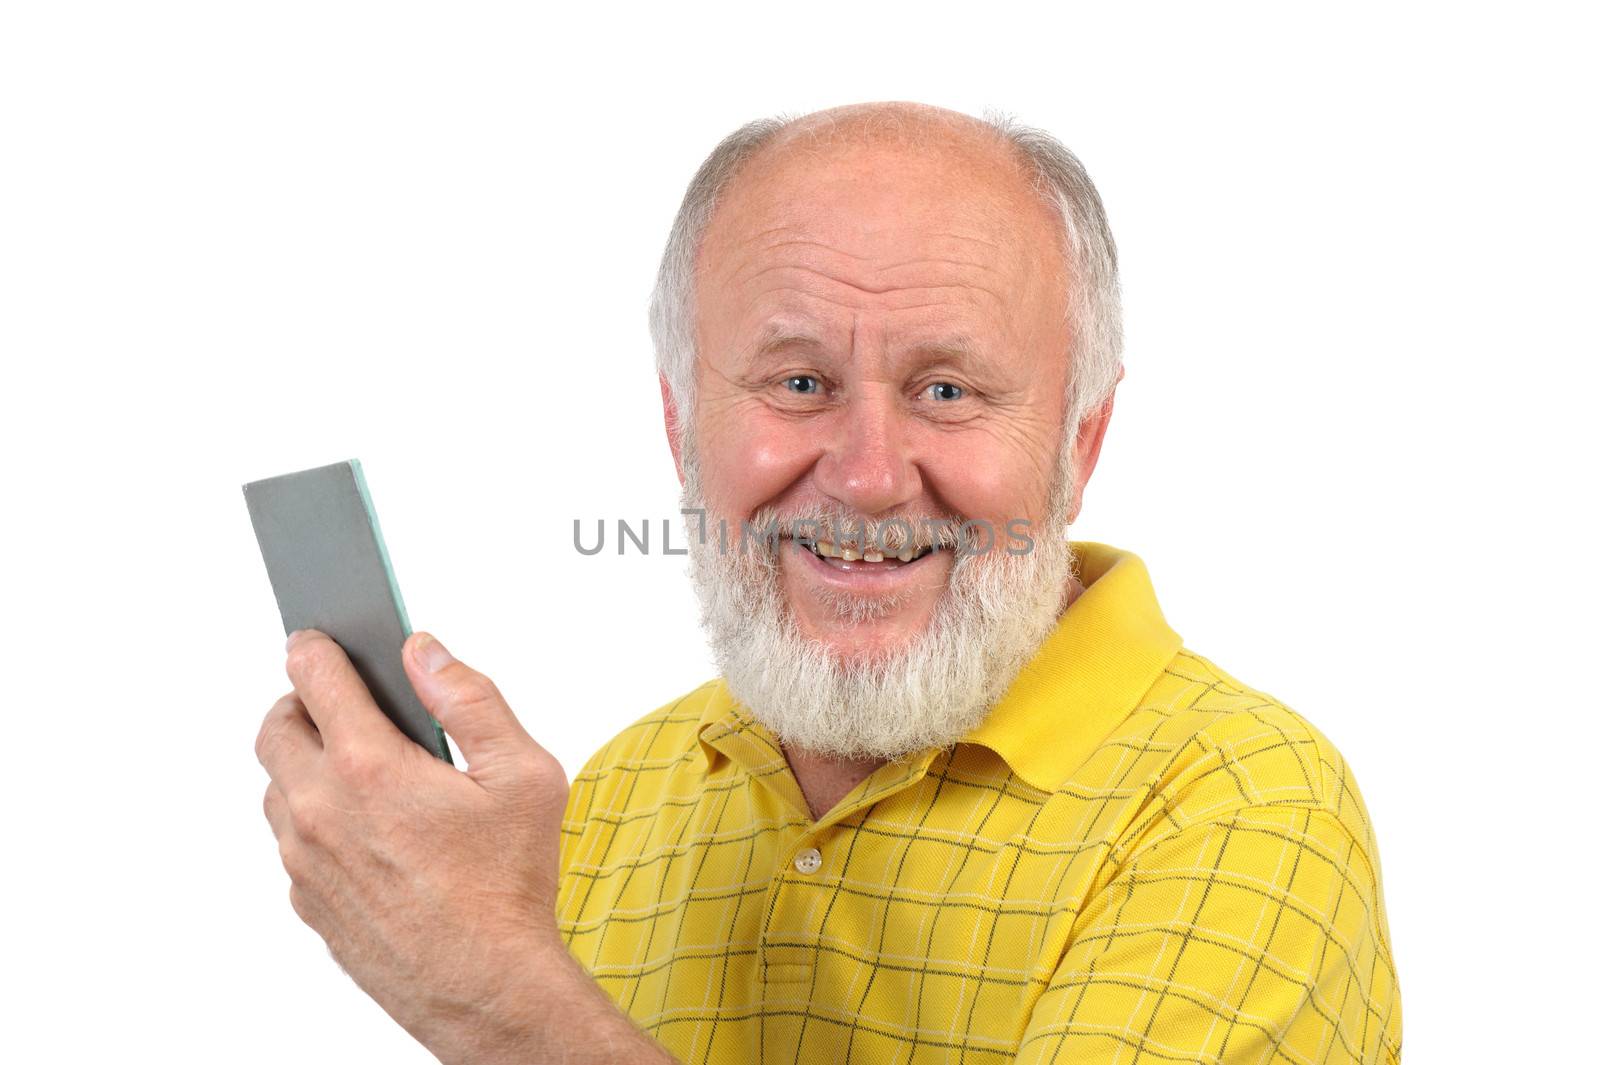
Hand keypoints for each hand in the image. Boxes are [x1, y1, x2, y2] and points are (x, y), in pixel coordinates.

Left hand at [256, 628, 569, 1057]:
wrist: (486, 988)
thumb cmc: (508, 887)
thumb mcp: (523, 774)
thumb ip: (471, 699)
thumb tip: (425, 653)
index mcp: (369, 766)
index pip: (313, 676)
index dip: (317, 646)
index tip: (320, 638)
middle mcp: (320, 809)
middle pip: (274, 727)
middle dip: (301, 701)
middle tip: (341, 702)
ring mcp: (304, 859)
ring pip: (277, 786)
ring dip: (307, 763)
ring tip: (363, 768)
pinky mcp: (306, 900)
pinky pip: (291, 841)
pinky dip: (315, 819)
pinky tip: (370, 828)